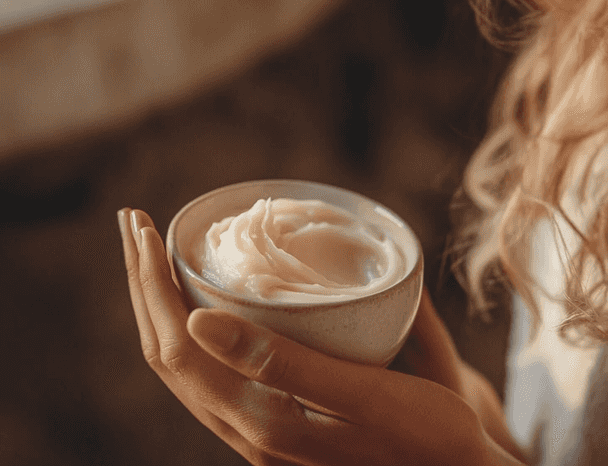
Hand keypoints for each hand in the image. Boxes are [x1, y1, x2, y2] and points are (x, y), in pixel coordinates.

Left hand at [118, 208, 524, 465]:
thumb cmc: (421, 428)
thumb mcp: (360, 393)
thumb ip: (282, 362)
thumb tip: (198, 321)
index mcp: (261, 420)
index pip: (177, 347)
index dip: (152, 286)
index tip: (145, 227)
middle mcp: (247, 431)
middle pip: (167, 354)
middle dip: (143, 286)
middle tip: (138, 225)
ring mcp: (257, 431)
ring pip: (183, 366)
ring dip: (160, 307)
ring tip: (156, 255)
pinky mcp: (275, 422)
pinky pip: (209, 372)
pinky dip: (190, 327)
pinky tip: (201, 302)